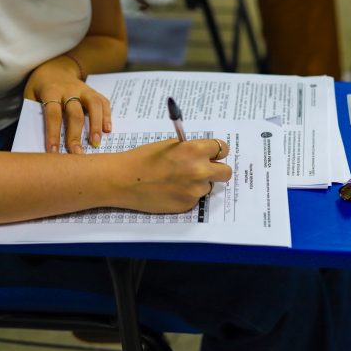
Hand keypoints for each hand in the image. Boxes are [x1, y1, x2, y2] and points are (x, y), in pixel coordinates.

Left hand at [24, 55, 110, 153]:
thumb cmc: (41, 88)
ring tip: (96, 143)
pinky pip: (103, 103)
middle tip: (77, 153)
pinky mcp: (94, 92)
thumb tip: (40, 140)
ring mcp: (84, 89)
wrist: (55, 68)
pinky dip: (107, 116)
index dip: (53, 133)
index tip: (53, 151)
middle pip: (74, 113)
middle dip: (76, 135)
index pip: (53, 114)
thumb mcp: (31, 96)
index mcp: (51, 91)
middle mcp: (69, 89)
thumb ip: (36, 114)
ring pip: (93, 106)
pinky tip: (107, 130)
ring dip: (95, 125)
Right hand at [107, 138, 231, 212]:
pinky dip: (187, 194)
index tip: (213, 154)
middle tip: (205, 169)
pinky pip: (195, 198)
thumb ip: (191, 149)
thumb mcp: (170, 145)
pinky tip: (171, 190)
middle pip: (226, 172)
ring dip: (199, 183)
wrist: (124, 180)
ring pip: (208, 186)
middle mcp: (199, 171)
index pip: (222, 149)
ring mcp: (194, 190)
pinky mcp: (187, 204)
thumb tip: (205, 154)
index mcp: (195, 150)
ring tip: (177, 180)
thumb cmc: (143, 159)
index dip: (217, 151)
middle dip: (217, 169)